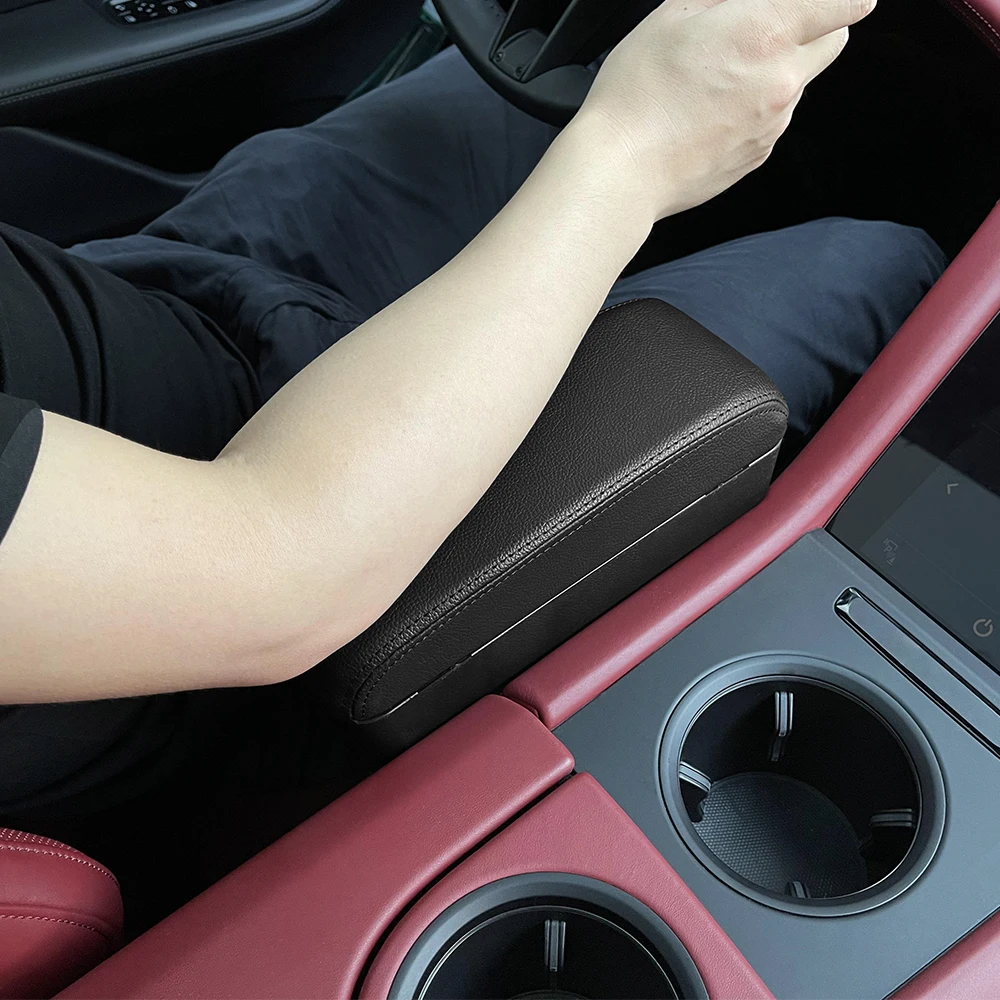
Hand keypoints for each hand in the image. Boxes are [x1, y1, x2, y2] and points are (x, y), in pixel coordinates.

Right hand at [575, 0, 875, 219]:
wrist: (622, 172)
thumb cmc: (635, 97)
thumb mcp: (672, 14)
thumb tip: (740, 2)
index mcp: (765, 33)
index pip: (847, 1)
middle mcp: (781, 79)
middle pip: (837, 38)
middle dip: (816, 24)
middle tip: (772, 24)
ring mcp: (774, 122)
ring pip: (801, 80)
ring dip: (779, 67)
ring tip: (722, 74)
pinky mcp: (760, 153)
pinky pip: (775, 118)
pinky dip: (757, 106)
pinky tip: (714, 107)